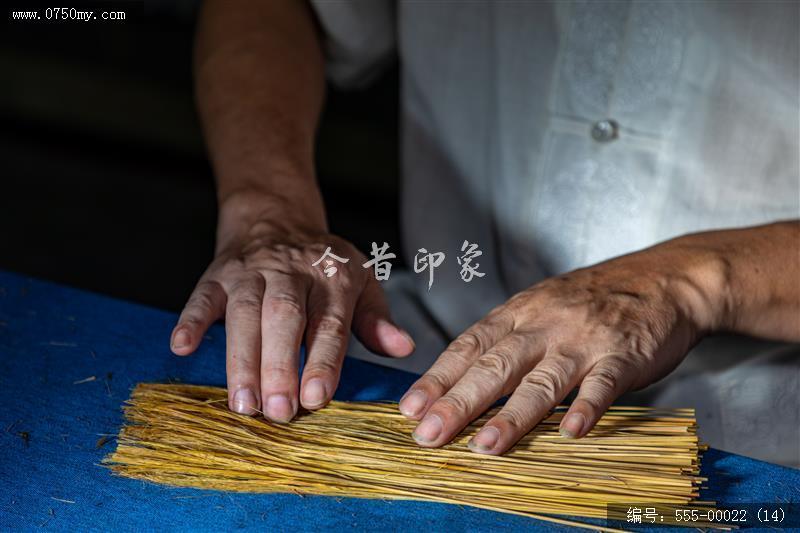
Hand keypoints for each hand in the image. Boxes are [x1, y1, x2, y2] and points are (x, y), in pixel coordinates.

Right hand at [170, 192, 414, 421]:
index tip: (316, 399)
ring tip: (242, 403)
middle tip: (278, 411)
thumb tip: (402, 348)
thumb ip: (376, 318)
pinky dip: (192, 319)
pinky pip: (203, 295)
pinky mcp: (218, 274)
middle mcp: (292, 273)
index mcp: (332, 279)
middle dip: (280, 366)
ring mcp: (252, 272)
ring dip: (241, 359)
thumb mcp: (360, 281)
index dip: (322, 361)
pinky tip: (183, 346)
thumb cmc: (323, 264)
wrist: (277, 219)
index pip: (328, 324)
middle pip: (284, 318)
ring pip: (244, 313)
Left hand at [398, 238, 725, 453]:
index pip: (468, 346)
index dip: (438, 378)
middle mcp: (544, 325)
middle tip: (429, 434)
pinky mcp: (623, 355)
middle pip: (495, 365)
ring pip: (542, 379)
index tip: (410, 408)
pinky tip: (570, 432)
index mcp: (518, 314)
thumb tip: (459, 380)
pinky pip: (603, 383)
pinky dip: (586, 407)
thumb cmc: (591, 299)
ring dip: (513, 415)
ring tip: (486, 445)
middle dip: (458, 401)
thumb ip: (504, 340)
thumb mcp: (538, 306)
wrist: (661, 279)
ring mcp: (583, 340)